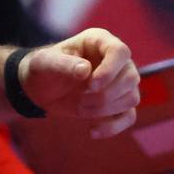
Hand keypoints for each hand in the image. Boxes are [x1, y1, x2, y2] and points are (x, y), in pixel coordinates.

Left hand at [21, 28, 138, 136]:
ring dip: (105, 109)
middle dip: (104, 95)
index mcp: (99, 41)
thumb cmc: (44, 68)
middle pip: (130, 77)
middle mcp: (115, 60)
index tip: (91, 85)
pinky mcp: (118, 102)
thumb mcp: (45, 63)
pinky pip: (129, 116)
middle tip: (80, 100)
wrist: (42, 87)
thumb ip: (63, 64)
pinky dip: (113, 127)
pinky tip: (92, 131)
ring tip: (80, 109)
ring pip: (131, 97)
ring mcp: (120, 81)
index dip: (110, 70)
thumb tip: (86, 70)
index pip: (120, 52)